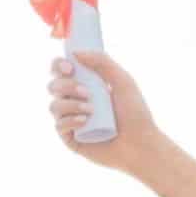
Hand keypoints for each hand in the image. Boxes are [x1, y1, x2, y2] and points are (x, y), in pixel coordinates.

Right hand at [45, 50, 164, 175]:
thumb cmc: (136, 114)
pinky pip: (59, 125)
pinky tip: (84, 121)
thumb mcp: (123, 81)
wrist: (142, 144)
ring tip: (91, 110)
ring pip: (54, 105)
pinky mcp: (72, 139)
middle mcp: (76, 102)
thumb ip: (103, 62)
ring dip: (70, 104)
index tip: (69, 67)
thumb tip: (76, 52)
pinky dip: (69, 120)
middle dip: (66, 85)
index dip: (58, 65)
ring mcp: (72, 121)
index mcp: (86, 85)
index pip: (61, 71)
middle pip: (53, 86)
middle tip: (86, 92)